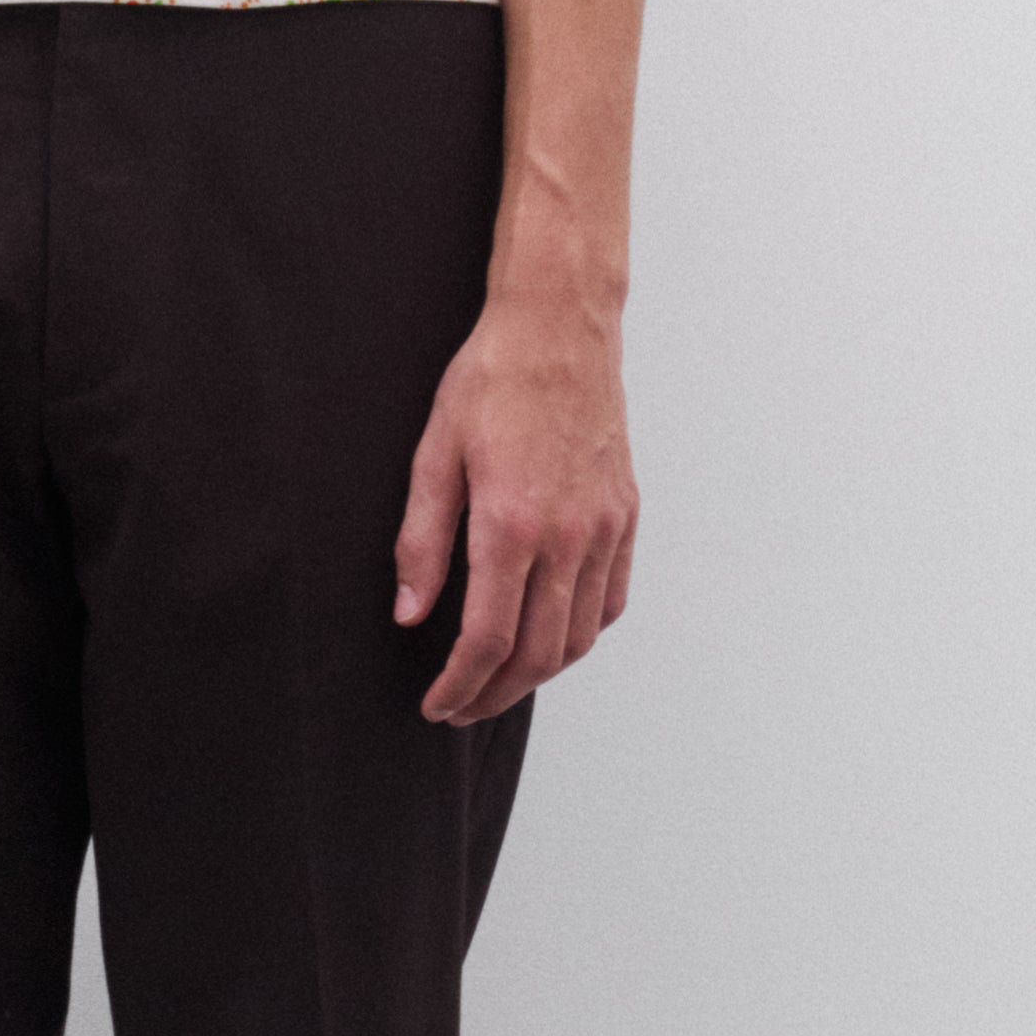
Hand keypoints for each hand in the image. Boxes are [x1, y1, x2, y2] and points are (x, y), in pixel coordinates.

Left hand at [393, 293, 638, 724]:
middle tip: (461, 707)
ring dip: (538, 674)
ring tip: (499, 681)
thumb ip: (421, 541)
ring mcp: (603, 529)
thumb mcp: (434, 455)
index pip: (488, 639)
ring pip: (579, 637)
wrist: (560, 328)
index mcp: (512, 523)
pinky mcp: (625, 515)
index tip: (436, 704)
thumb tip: (410, 615)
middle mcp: (567, 536)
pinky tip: (550, 636)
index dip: (459, 685)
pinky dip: (580, 634)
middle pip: (538, 654)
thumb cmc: (491, 382)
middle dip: (495, 695)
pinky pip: (611, 600)